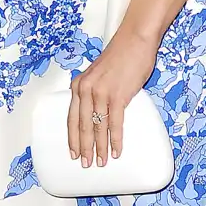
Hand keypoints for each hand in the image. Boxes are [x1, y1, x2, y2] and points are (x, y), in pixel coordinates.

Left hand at [68, 31, 157, 168]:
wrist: (134, 41)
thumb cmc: (119, 57)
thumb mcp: (97, 75)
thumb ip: (93, 92)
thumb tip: (95, 113)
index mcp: (79, 83)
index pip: (72, 116)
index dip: (72, 137)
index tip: (73, 152)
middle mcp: (86, 88)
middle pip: (83, 125)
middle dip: (84, 147)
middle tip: (86, 164)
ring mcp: (101, 92)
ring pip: (98, 127)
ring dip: (100, 147)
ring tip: (102, 161)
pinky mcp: (118, 95)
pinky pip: (115, 123)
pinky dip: (116, 140)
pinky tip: (117, 151)